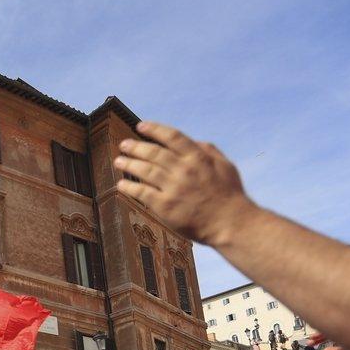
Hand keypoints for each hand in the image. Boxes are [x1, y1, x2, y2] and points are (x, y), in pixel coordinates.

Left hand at [115, 121, 256, 246]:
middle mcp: (184, 170)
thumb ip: (208, 150)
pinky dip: (129, 187)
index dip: (154, 129)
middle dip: (136, 146)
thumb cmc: (229, 194)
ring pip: (145, 171)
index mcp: (198, 157)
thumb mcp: (225, 165)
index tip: (141, 126)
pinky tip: (121, 184)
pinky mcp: (165, 206)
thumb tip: (192, 141)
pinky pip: (142, 193)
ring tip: (119, 160)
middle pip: (153, 152)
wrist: (230, 223)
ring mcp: (173, 188)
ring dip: (129, 164)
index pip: (172, 137)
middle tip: (124, 144)